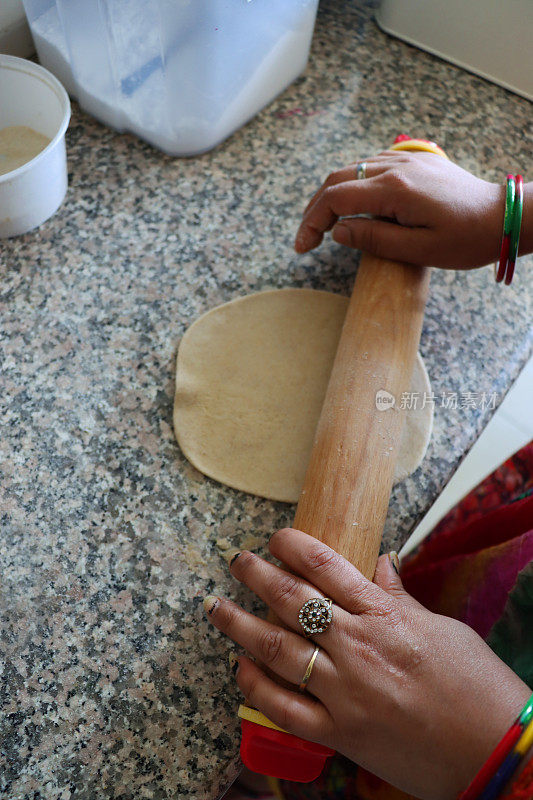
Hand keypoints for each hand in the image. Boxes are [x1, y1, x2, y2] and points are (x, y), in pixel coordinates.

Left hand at [204, 529, 529, 799]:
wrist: (494, 753)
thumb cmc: (477, 686)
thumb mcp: (443, 628)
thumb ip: (401, 597)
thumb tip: (379, 563)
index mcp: (385, 615)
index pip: (327, 567)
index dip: (293, 546)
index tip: (275, 537)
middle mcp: (358, 647)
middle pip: (292, 601)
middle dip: (256, 576)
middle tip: (237, 561)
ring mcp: (346, 692)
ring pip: (277, 650)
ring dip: (239, 626)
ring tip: (216, 607)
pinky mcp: (341, 734)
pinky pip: (285, 708)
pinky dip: (257, 688)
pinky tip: (241, 669)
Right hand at [294, 152, 505, 268]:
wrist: (502, 217)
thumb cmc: (466, 239)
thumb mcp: (419, 250)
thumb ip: (374, 239)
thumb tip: (338, 232)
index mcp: (395, 190)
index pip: (336, 198)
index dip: (312, 221)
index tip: (303, 246)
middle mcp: (396, 167)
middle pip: (337, 179)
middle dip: (315, 208)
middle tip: (306, 238)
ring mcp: (406, 159)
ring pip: (352, 169)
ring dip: (331, 195)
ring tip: (323, 224)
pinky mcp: (415, 160)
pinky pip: (371, 165)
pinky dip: (352, 184)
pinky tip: (351, 205)